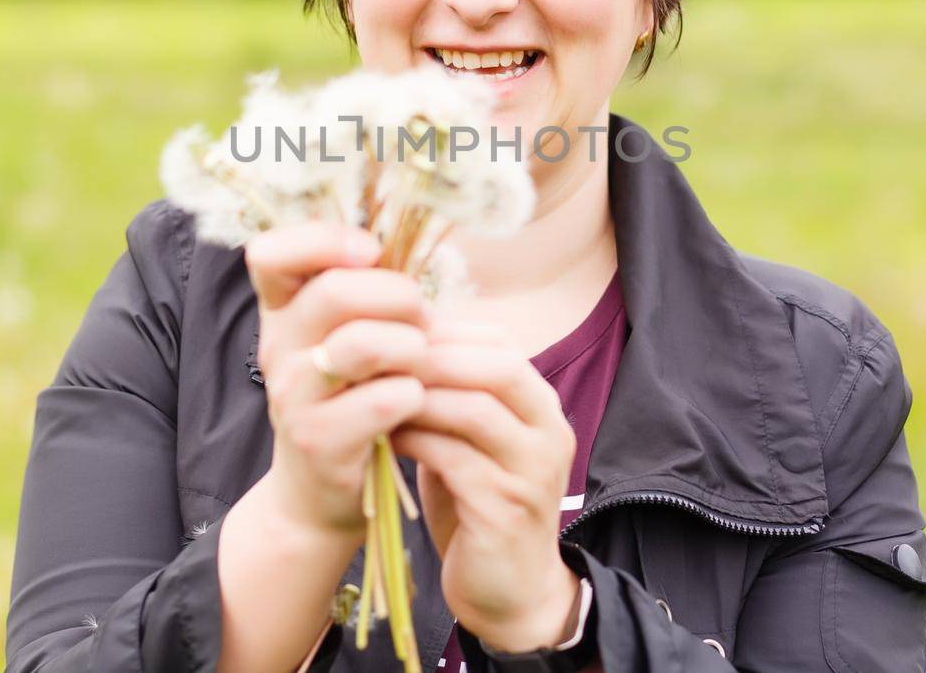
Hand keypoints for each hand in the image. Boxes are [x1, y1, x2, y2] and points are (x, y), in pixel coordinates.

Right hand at [243, 222, 431, 540]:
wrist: (316, 493)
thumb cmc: (348, 399)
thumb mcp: (344, 338)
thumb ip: (362, 292)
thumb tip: (406, 246)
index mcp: (280, 313)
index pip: (271, 252)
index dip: (324, 239)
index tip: (371, 252)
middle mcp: (276, 348)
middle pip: (333, 292)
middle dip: (397, 295)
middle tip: (421, 317)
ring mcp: (293, 396)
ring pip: (362, 344)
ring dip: (410, 345)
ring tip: (421, 359)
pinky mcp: (319, 439)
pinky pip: (383, 399)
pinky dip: (413, 394)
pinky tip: (415, 401)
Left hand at [389, 317, 583, 651]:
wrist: (508, 592)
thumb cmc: (478, 505)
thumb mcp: (470, 441)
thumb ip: (452, 396)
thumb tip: (398, 340)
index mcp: (542, 408)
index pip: (503, 346)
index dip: (447, 333)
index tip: (393, 335)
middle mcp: (550, 433)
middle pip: (499, 368)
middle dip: (434, 357)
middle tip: (379, 358)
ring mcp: (534, 473)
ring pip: (476, 411)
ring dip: (418, 398)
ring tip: (374, 395)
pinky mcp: (508, 511)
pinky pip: (457, 460)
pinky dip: (416, 442)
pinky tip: (385, 439)